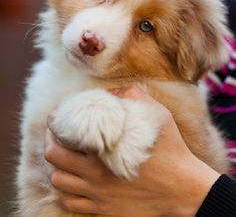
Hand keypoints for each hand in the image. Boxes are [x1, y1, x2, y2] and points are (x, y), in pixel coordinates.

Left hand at [45, 85, 219, 216]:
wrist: (184, 190)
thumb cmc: (172, 150)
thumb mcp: (157, 115)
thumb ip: (133, 97)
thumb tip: (112, 92)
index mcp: (102, 151)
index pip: (61, 138)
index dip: (54, 125)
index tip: (56, 118)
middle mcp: (94, 176)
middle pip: (53, 159)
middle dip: (51, 143)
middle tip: (57, 135)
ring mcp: (98, 196)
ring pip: (58, 183)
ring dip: (58, 168)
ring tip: (66, 158)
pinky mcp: (104, 211)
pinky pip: (71, 204)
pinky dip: (68, 191)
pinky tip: (77, 180)